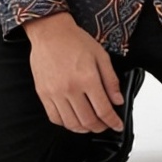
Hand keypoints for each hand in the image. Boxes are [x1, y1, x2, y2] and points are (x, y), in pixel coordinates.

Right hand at [22, 13, 124, 132]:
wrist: (50, 32)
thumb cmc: (74, 40)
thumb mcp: (100, 55)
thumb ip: (111, 80)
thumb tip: (117, 100)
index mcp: (87, 78)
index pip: (103, 110)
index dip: (113, 122)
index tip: (117, 125)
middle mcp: (70, 88)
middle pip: (88, 120)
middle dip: (100, 127)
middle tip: (106, 125)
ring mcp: (55, 93)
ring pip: (71, 123)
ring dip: (84, 129)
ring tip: (91, 124)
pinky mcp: (43, 94)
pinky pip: (55, 118)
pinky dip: (66, 124)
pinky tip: (73, 119)